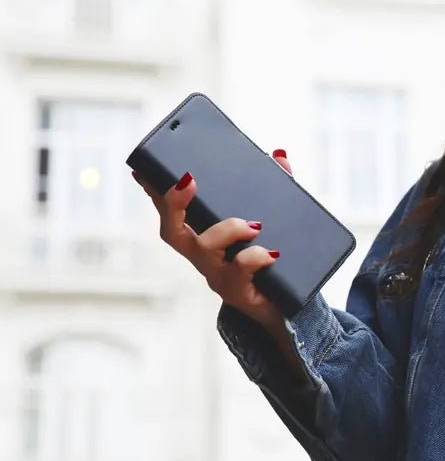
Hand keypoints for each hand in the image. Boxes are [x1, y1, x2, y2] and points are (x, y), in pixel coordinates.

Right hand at [131, 149, 294, 332]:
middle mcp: (202, 255)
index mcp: (203, 236)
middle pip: (172, 232)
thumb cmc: (270, 258)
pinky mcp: (236, 290)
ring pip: (204, 248)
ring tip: (254, 226)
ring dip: (227, 229)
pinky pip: (239, 272)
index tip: (143, 170)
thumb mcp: (273, 220)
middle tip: (188, 181)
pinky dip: (255, 258)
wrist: (284, 305)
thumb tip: (280, 156)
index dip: (156, 192)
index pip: (171, 212)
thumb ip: (277, 187)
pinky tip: (272, 254)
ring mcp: (216, 274)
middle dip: (173, 204)